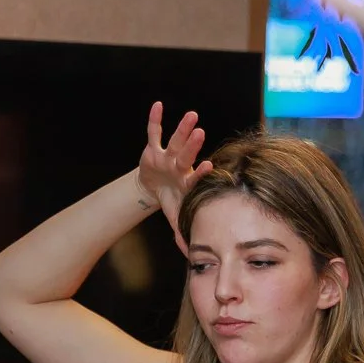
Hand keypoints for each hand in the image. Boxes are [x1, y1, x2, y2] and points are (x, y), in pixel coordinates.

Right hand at [135, 102, 213, 249]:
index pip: (195, 177)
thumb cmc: (171, 200)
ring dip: (181, 128)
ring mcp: (167, 157)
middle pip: (186, 155)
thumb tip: (192, 257)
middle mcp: (180, 166)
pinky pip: (154, 132)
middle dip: (192, 145)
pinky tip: (157, 105)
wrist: (155, 188)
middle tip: (200, 132)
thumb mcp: (175, 216)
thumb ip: (183, 233)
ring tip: (191, 115)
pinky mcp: (153, 149)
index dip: (201, 173)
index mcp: (186, 182)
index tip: (210, 166)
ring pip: (175, 140)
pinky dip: (155, 119)